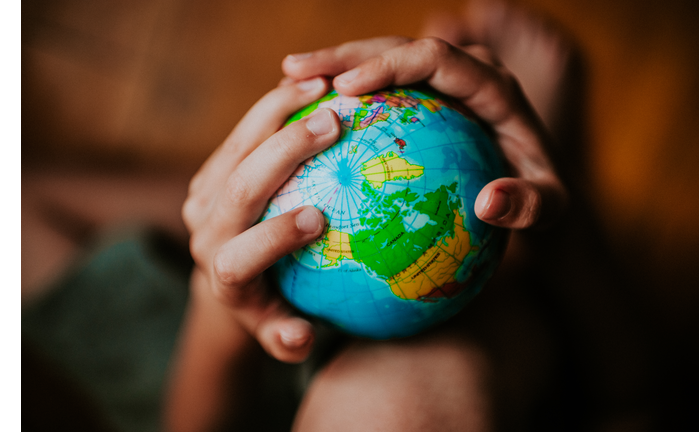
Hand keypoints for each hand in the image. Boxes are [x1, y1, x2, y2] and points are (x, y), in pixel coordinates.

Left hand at [181, 77, 340, 362]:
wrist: (232, 277)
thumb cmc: (274, 307)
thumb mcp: (280, 333)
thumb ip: (286, 339)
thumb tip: (300, 337)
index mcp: (223, 275)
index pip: (239, 255)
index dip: (272, 238)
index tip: (318, 218)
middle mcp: (204, 233)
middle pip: (238, 187)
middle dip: (283, 151)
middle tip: (333, 122)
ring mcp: (203, 196)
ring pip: (236, 146)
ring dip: (278, 111)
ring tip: (322, 84)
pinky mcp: (211, 171)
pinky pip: (242, 131)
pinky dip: (274, 105)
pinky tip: (309, 83)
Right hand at [282, 36, 565, 228]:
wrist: (535, 183)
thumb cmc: (539, 199)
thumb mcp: (549, 210)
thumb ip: (529, 206)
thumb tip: (489, 203)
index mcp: (494, 85)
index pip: (436, 59)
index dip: (389, 67)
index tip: (344, 88)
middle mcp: (467, 70)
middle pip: (399, 47)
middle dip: (345, 54)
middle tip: (294, 70)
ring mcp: (444, 79)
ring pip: (383, 58)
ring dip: (335, 64)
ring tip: (287, 77)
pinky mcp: (425, 95)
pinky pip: (380, 87)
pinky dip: (344, 92)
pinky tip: (305, 109)